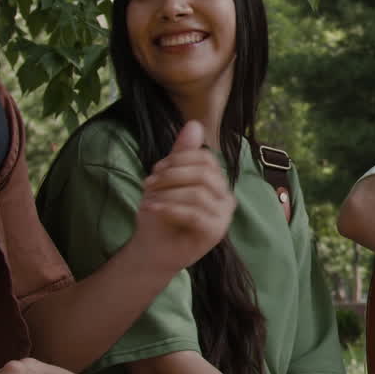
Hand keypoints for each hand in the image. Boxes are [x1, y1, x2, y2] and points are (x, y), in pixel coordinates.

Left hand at [135, 121, 235, 270]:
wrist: (152, 249)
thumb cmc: (161, 214)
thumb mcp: (166, 179)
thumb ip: (181, 154)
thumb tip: (194, 124)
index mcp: (217, 183)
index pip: (206, 159)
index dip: (179, 159)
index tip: (155, 170)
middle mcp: (226, 198)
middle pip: (205, 173)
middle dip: (172, 175)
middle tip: (148, 184)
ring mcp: (223, 217)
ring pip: (198, 193)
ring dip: (167, 194)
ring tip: (148, 200)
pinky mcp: (215, 233)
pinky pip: (194, 214)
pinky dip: (168, 208)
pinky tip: (151, 209)